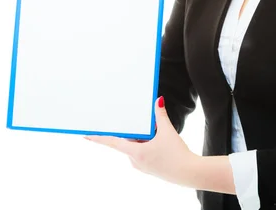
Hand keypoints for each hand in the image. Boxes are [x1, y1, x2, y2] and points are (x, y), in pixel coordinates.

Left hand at [84, 96, 198, 186]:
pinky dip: (148, 146)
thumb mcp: (167, 131)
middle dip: (137, 133)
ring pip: (137, 147)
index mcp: (136, 152)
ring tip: (159, 136)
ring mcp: (142, 166)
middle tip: (148, 128)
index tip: (86, 136)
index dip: (98, 138)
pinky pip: (143, 153)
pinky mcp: (149, 169)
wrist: (190, 173)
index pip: (112, 142)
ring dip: (144, 139)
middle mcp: (136, 161)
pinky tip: (161, 144)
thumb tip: (158, 101)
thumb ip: (160, 115)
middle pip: (129, 142)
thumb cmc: (177, 155)